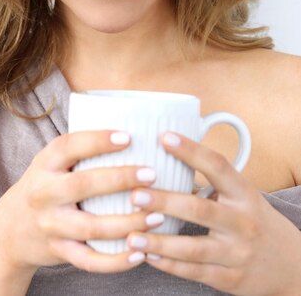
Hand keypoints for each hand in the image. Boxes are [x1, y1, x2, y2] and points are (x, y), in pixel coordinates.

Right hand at [0, 130, 157, 274]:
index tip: (127, 137)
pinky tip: (140, 253)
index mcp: (45, 164)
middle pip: (83, 185)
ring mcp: (50, 225)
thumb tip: (134, 128)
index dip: (97, 141)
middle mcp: (44, 193)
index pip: (69, 146)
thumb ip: (81, 150)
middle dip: (119, 179)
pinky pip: (89, 260)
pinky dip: (116, 261)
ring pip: (91, 227)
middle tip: (151, 174)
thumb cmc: (45, 186)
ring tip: (157, 216)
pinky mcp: (59, 251)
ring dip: (127, 223)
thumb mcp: (51, 163)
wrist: (10, 230)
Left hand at [126, 132, 300, 295]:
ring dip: (160, 241)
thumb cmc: (255, 220)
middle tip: (135, 194)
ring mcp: (237, 253)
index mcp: (244, 193)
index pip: (217, 166)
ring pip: (194, 248)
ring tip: (132, 234)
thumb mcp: (243, 195)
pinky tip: (147, 255)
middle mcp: (242, 222)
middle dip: (165, 202)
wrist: (291, 265)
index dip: (191, 150)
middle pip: (200, 209)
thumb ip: (213, 181)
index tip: (164, 137)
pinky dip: (169, 265)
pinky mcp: (231, 279)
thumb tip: (167, 158)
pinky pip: (195, 272)